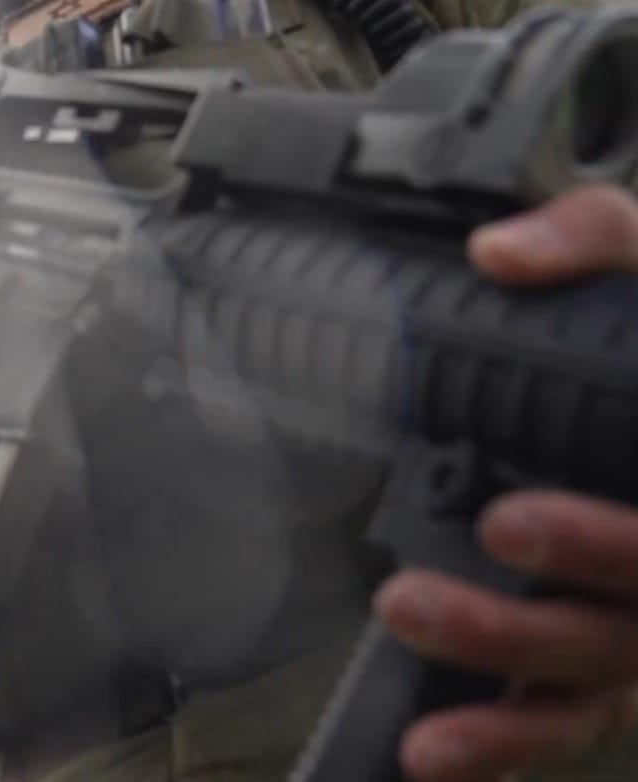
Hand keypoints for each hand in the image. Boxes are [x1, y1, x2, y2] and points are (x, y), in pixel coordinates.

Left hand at [376, 185, 637, 781]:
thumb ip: (598, 238)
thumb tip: (498, 255)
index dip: (603, 546)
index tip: (504, 524)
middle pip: (634, 612)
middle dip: (527, 615)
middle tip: (420, 591)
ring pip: (601, 673)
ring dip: (502, 674)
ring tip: (408, 648)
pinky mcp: (622, 667)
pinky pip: (573, 718)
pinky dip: (506, 740)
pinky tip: (429, 750)